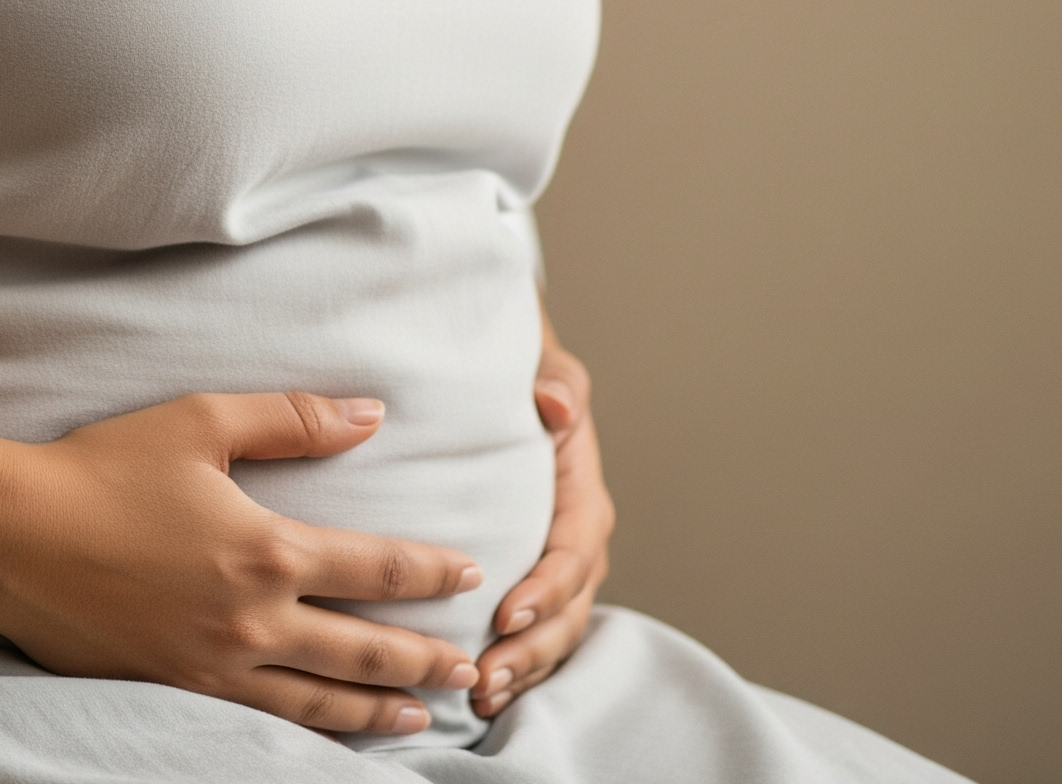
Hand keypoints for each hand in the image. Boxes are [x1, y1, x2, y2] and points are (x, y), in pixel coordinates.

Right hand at [0, 391, 484, 735]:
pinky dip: (310, 731)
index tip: (470, 573)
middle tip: (469, 669)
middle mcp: (253, 622)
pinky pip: (263, 723)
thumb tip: (372, 415)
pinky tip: (326, 732)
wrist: (13, 537)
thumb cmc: (105, 467)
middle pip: (363, 650)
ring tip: (419, 720)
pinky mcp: (177, 691)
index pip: (376, 567)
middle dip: (422, 660)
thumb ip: (294, 419)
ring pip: (319, 701)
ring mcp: (215, 668)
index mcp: (267, 550)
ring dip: (378, 710)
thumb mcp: (202, 421)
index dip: (430, 572)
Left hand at [472, 330, 613, 718]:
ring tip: (480, 695)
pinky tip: (481, 695)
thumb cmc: (523, 374)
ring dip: (524, 669)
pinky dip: (517, 668)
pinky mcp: (535, 584)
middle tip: (486, 675)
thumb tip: (555, 404)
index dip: (544, 588)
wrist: (510, 381)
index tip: (504, 612)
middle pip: (567, 609)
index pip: (572, 551)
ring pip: (554, 633)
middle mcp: (577, 540)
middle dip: (532, 648)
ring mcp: (558, 568)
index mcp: (581, 494)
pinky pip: (536, 635)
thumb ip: (557, 384)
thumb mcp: (545, 367)